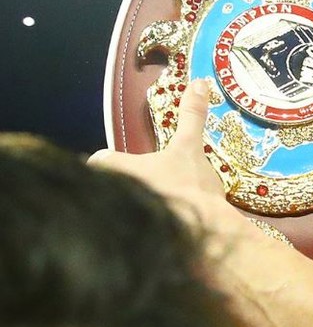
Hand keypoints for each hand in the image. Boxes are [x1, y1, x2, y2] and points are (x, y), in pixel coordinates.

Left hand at [89, 79, 227, 226]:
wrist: (199, 230)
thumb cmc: (187, 184)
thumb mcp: (190, 147)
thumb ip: (191, 116)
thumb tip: (198, 82)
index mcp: (119, 168)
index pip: (99, 161)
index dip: (107, 161)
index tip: (119, 162)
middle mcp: (111, 192)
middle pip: (103, 187)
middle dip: (116, 187)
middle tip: (139, 188)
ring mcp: (118, 219)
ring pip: (112, 211)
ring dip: (123, 211)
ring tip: (147, 214)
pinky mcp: (128, 244)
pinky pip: (124, 239)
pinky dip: (132, 238)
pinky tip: (150, 238)